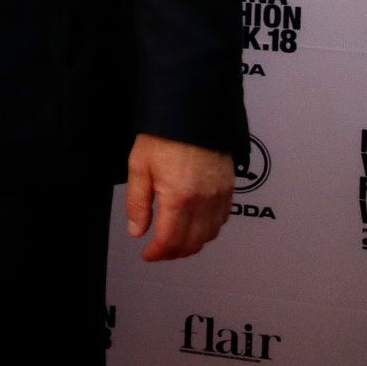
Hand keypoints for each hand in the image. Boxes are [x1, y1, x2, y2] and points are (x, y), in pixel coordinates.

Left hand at [125, 133, 231, 261]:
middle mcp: (203, 201)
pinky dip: (209, 229)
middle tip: (158, 250)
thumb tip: (137, 230)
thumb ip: (137, 202)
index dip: (157, 253)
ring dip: (192, 244)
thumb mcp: (139, 165)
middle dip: (173, 253)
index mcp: (179, 198)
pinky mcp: (229, 188)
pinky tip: (195, 224)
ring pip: (210, 236)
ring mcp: (219, 196)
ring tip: (175, 240)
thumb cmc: (164, 135)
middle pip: (192, 244)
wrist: (192, 110)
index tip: (147, 254)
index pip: (170, 241)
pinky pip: (222, 220)